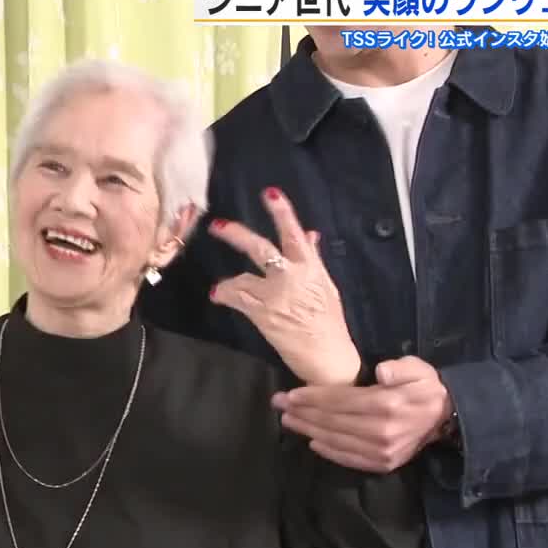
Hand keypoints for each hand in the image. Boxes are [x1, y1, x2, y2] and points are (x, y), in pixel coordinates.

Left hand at [207, 187, 359, 385]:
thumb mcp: (326, 286)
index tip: (269, 193)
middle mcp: (291, 277)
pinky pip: (237, 299)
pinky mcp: (262, 314)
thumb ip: (313, 258)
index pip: (294, 233)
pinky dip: (225, 295)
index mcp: (310, 267)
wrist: (327, 355)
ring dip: (231, 281)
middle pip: (260, 249)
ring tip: (225, 286)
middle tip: (217, 225)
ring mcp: (274, 296)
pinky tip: (218, 294)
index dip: (282, 212)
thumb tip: (309, 234)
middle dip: (237, 235)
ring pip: (242, 277)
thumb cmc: (329, 321)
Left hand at [273, 356, 453, 471]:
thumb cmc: (426, 387)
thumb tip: (381, 372)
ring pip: (337, 440)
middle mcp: (382, 431)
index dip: (312, 397)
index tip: (290, 394)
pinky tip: (313, 443)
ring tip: (289, 421)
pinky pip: (350, 459)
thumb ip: (400, 368)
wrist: (446, 417)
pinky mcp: (384, 463)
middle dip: (303, 412)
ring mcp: (383, 451)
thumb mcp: (417, 368)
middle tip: (279, 406)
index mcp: (388, 404)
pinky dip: (330, 452)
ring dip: (310, 431)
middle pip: (333, 421)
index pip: (340, 401)